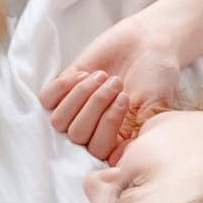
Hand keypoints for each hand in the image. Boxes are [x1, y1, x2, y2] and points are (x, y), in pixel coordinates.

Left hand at [39, 14, 183, 163]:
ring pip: (60, 120)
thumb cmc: (156, 75)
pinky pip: (47, 100)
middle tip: (117, 82)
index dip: (107, 127)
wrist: (147, 41)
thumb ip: (138, 132)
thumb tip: (117, 160)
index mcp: (116, 140)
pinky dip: (62, 87)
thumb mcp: (155, 105)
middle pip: (77, 136)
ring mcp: (77, 109)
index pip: (99, 151)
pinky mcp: (65, 88)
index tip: (125, 99)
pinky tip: (84, 73)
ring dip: (81, 95)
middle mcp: (94, 128)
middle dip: (96, 106)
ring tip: (102, 75)